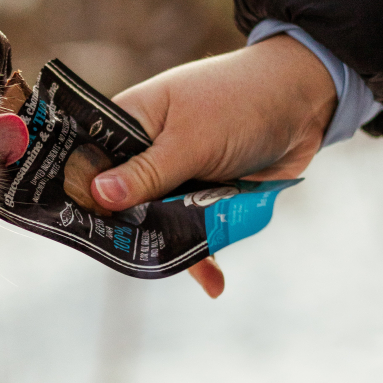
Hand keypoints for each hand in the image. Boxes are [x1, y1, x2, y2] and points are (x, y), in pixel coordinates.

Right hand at [91, 35, 336, 296]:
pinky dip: (203, 253)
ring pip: (159, 220)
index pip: (90, 159)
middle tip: (127, 258)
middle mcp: (146, 150)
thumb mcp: (191, 140)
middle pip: (121, 199)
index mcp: (130, 122)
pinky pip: (193, 230)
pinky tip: (214, 283)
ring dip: (171, 245)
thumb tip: (99, 196)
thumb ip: (147, 173)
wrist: (306, 102)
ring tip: (181, 268)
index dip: (81, 192)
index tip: (76, 226)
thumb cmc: (241, 100)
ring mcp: (176, 175)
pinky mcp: (204, 195)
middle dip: (127, 229)